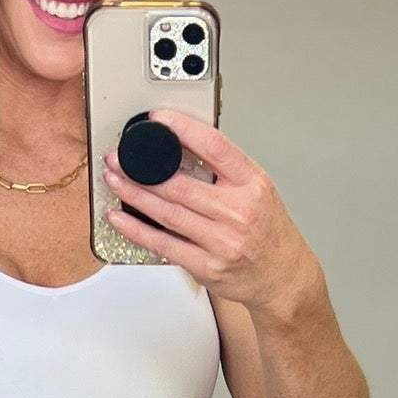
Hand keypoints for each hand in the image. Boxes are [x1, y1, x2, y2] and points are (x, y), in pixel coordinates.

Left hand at [101, 110, 317, 316]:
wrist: (284, 277)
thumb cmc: (269, 232)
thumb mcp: (258, 189)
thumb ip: (225, 170)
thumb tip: (181, 146)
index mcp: (252, 184)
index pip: (215, 147)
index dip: (182, 129)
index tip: (157, 120)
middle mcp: (238, 212)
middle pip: (180, 184)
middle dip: (142, 169)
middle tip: (118, 157)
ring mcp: (222, 242)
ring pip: (167, 213)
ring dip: (134, 194)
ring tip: (114, 180)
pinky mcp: (207, 266)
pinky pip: (163, 245)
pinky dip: (137, 230)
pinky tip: (119, 218)